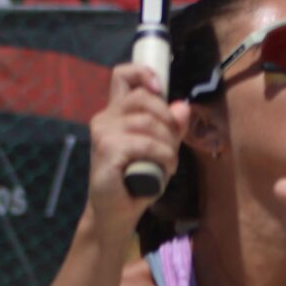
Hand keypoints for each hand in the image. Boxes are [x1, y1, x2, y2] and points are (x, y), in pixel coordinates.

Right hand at [86, 63, 184, 223]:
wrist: (116, 212)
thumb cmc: (137, 179)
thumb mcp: (160, 148)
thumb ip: (171, 127)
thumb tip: (182, 105)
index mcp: (115, 113)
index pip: (122, 76)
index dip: (143, 73)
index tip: (160, 88)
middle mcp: (105, 119)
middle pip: (144, 98)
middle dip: (168, 120)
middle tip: (173, 143)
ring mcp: (102, 134)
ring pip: (147, 123)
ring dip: (168, 144)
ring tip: (169, 162)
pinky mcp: (106, 151)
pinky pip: (145, 144)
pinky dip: (162, 156)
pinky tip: (165, 169)